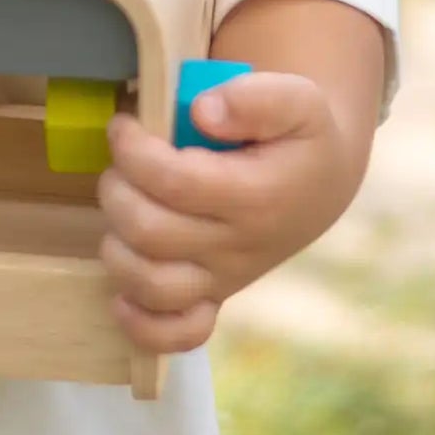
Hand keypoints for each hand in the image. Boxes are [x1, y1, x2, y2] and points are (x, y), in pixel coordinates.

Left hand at [96, 72, 347, 353]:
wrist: (318, 183)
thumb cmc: (299, 136)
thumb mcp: (299, 100)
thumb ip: (257, 98)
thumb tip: (202, 113)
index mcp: (256, 197)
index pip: (173, 182)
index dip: (133, 150)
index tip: (126, 125)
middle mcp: (237, 248)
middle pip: (150, 233)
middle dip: (117, 188)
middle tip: (120, 161)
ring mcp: (223, 279)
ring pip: (151, 286)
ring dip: (117, 245)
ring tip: (121, 207)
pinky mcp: (213, 298)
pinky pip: (175, 335)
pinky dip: (141, 324)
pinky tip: (122, 294)